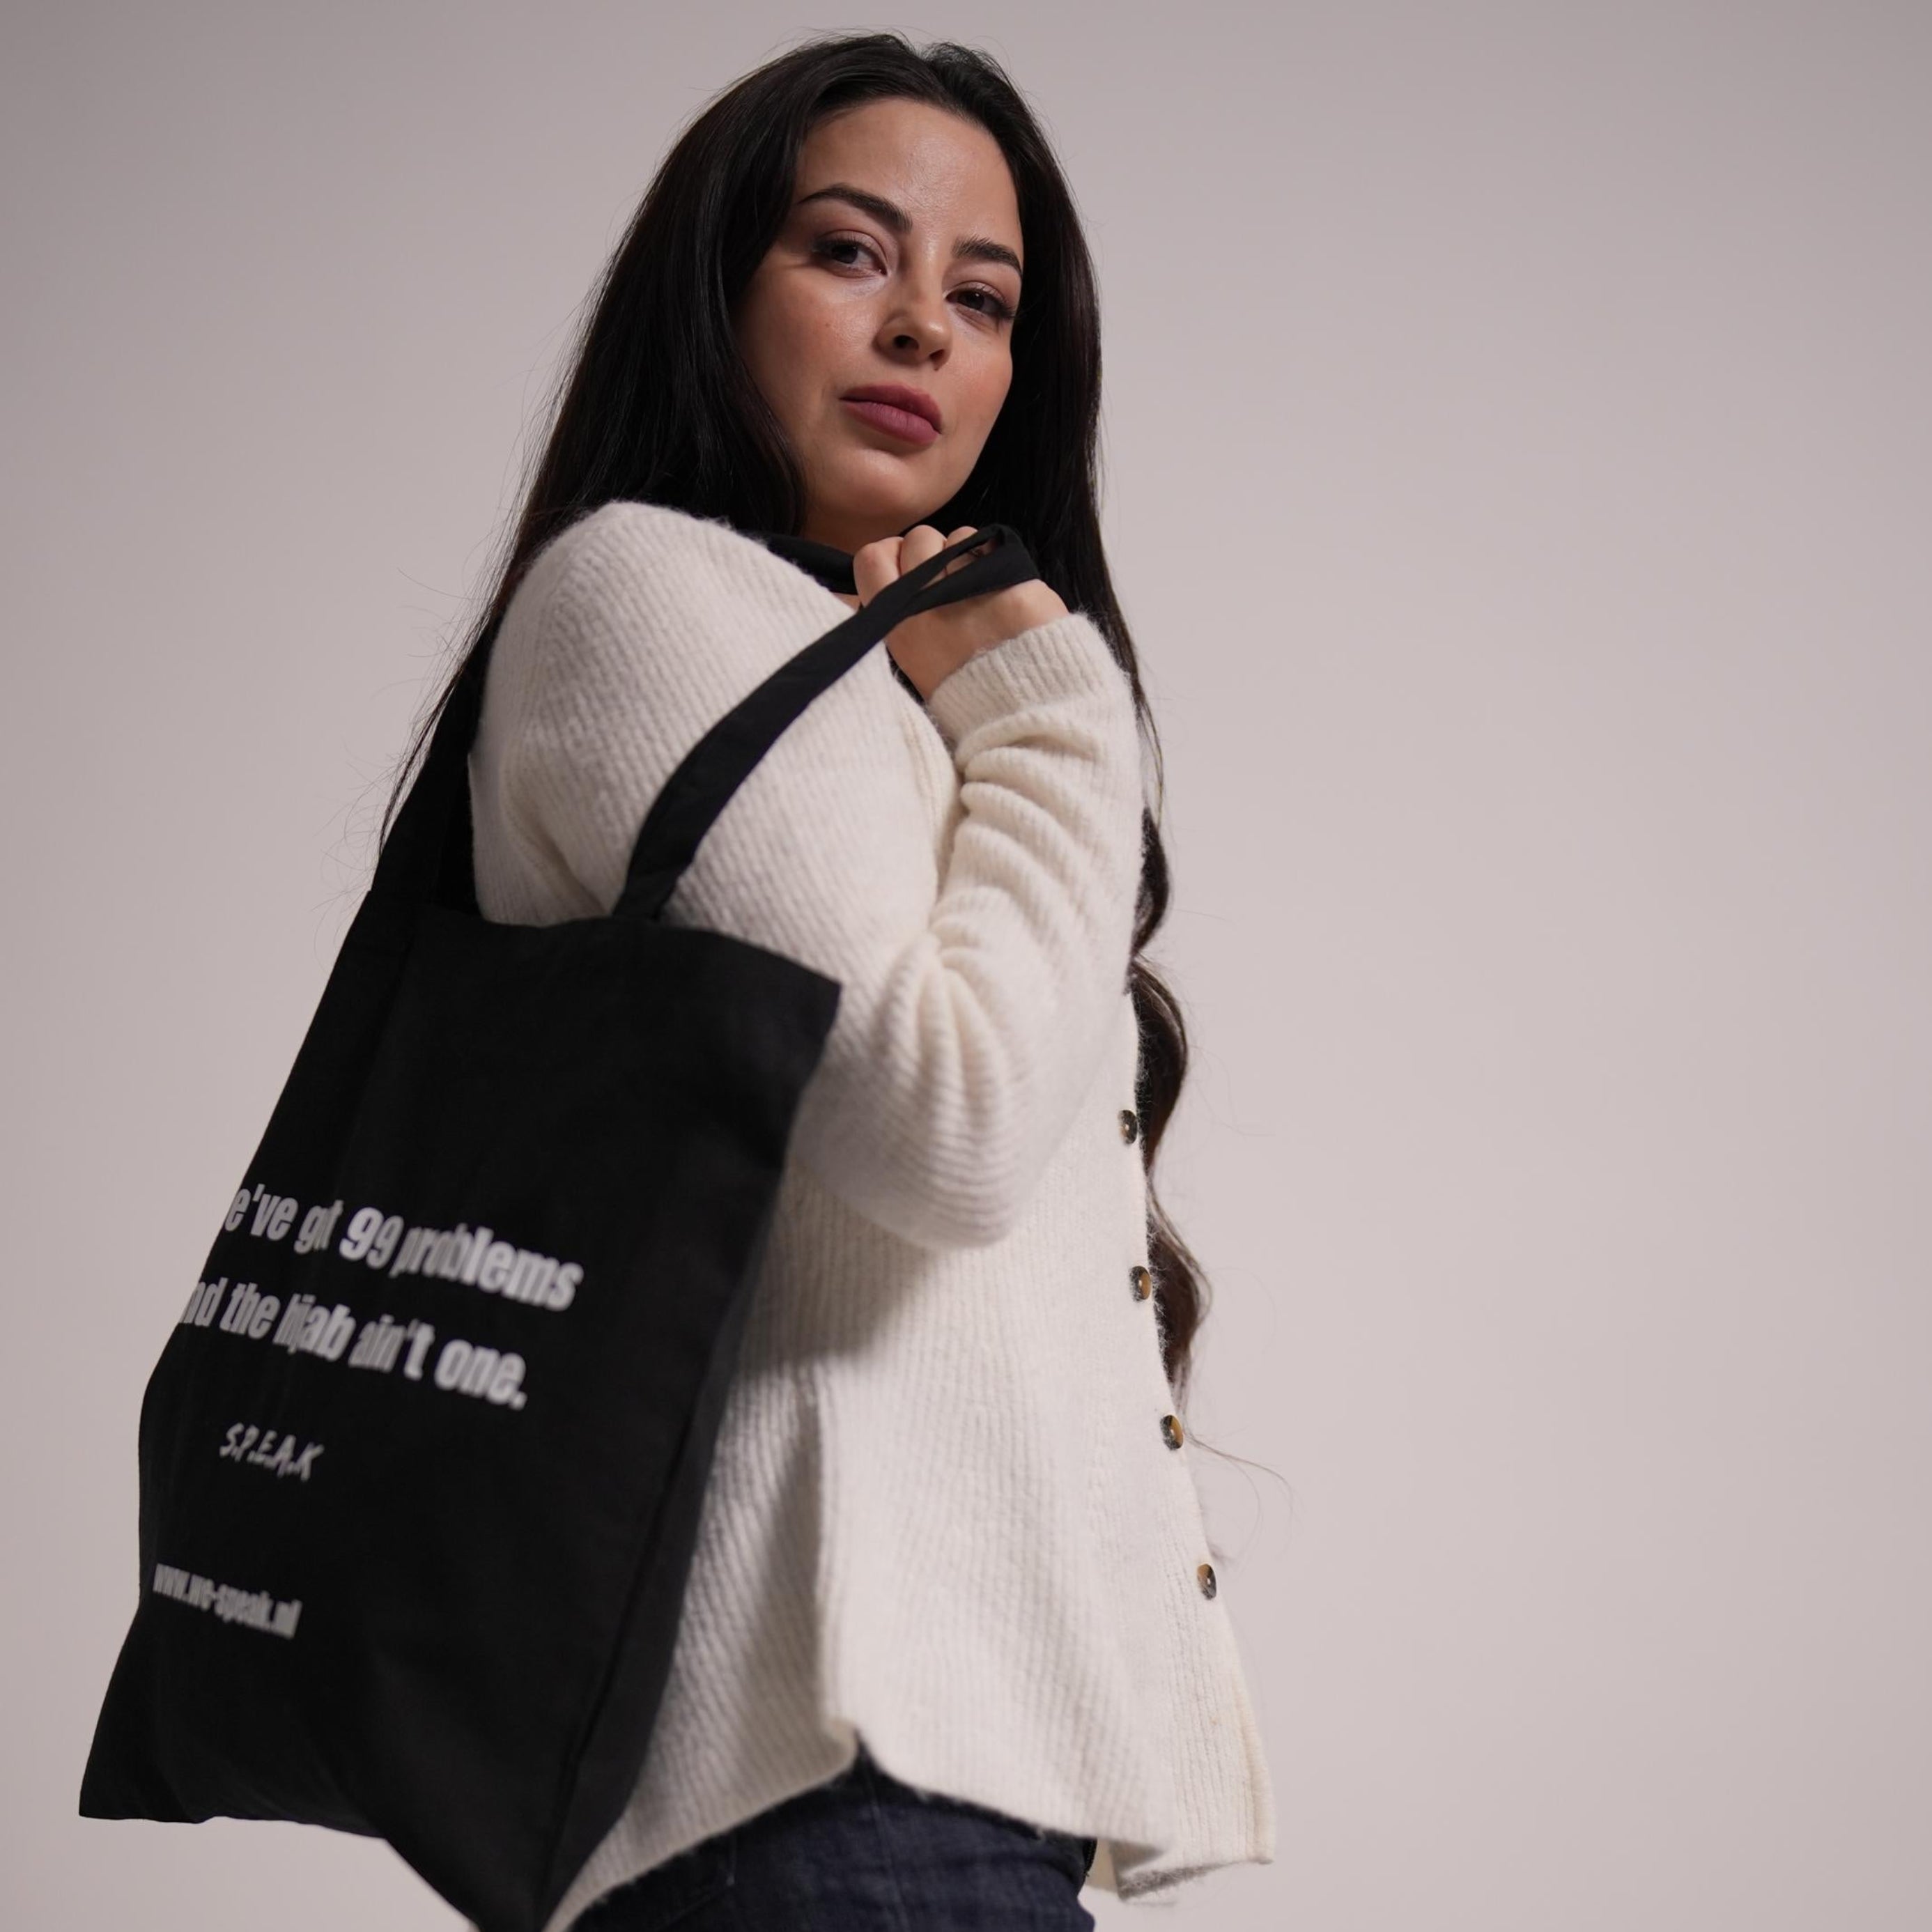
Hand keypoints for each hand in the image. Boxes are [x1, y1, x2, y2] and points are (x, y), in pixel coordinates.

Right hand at [836, 525, 1068, 700]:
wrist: (1021, 716)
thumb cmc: (965, 691)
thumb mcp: (912, 661)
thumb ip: (899, 615)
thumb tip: (896, 576)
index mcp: (896, 623)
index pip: (872, 557)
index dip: (892, 556)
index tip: (910, 569)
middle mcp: (926, 603)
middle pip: (917, 539)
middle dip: (933, 553)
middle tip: (951, 583)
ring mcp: (968, 589)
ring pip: (956, 536)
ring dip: (967, 554)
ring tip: (980, 590)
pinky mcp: (1009, 582)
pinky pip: (993, 545)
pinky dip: (997, 557)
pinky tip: (1003, 586)